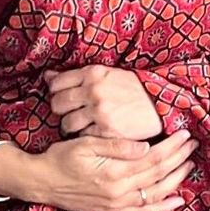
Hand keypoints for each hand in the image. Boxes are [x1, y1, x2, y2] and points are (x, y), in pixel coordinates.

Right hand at [25, 129, 195, 210]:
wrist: (42, 182)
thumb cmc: (61, 158)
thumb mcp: (86, 144)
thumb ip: (116, 146)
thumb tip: (146, 146)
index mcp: (114, 171)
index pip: (152, 158)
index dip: (171, 147)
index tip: (185, 135)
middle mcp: (119, 191)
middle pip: (158, 174)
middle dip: (178, 159)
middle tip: (192, 145)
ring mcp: (117, 204)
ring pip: (155, 193)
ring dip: (176, 179)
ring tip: (189, 165)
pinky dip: (162, 207)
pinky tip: (177, 200)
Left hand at [43, 65, 162, 139]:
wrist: (162, 104)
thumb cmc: (134, 89)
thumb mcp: (108, 74)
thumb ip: (78, 76)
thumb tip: (47, 76)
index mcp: (93, 74)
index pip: (57, 83)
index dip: (57, 93)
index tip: (65, 98)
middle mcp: (94, 91)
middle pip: (58, 104)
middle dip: (61, 111)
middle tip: (71, 114)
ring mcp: (100, 112)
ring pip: (67, 124)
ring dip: (71, 127)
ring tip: (82, 126)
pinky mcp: (107, 131)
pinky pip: (83, 136)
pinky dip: (86, 137)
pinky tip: (95, 133)